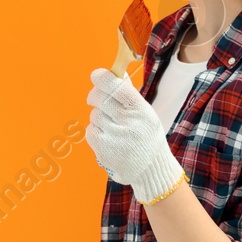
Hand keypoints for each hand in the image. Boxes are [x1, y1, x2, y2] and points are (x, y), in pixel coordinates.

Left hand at [84, 67, 185, 202]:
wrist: (150, 169)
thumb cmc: (146, 136)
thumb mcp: (145, 113)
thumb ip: (129, 94)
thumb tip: (117, 72)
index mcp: (141, 110)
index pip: (118, 87)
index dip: (103, 78)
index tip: (96, 75)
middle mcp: (128, 122)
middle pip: (100, 98)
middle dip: (95, 95)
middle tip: (95, 98)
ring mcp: (114, 136)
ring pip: (94, 115)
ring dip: (98, 117)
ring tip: (111, 126)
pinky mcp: (103, 148)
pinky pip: (90, 130)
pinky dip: (95, 131)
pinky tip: (107, 137)